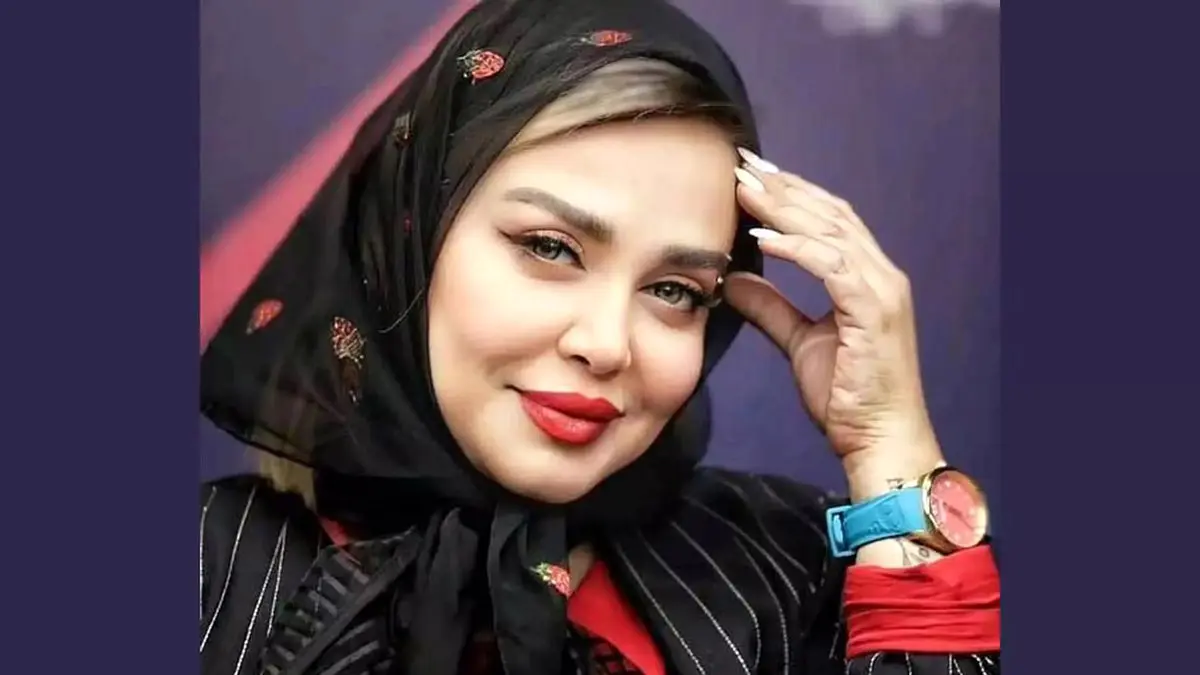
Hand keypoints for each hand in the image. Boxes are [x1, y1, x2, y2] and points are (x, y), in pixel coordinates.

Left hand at [724, 149, 943, 496]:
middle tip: (741, 164)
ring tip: (744, 189)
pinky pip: (831, 265)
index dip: (790, 194)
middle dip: (783, 186)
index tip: (748, 176)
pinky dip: (796, 246)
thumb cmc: (848, 398)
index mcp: (867, 279)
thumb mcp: (799, 343)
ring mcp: (881, 290)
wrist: (879, 440)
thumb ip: (772, 308)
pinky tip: (762, 236)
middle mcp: (881, 275)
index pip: (828, 220)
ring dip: (784, 207)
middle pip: (829, 213)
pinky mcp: (873, 311)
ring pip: (830, 230)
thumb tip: (736, 279)